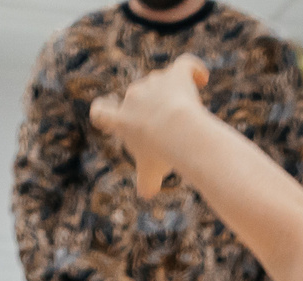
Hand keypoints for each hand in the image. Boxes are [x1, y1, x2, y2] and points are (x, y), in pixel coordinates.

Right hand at [88, 56, 210, 196]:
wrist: (177, 131)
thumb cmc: (161, 154)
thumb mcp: (148, 173)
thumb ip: (145, 183)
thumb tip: (146, 193)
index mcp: (120, 120)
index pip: (100, 112)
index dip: (104, 111)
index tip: (112, 112)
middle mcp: (133, 96)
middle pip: (138, 97)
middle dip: (151, 109)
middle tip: (168, 130)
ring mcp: (154, 82)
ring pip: (161, 83)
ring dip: (172, 93)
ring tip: (190, 113)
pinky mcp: (176, 74)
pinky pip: (186, 66)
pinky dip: (194, 71)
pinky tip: (202, 79)